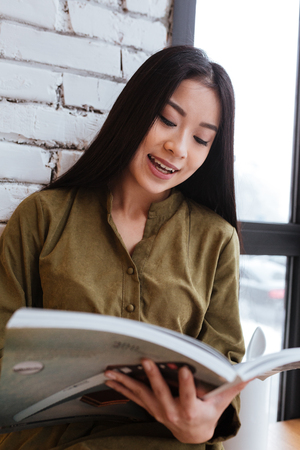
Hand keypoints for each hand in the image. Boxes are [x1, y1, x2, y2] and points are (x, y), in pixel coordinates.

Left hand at [105, 359, 246, 443]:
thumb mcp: (222, 403)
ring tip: (113, 371)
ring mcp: (158, 411)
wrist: (192, 435)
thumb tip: (251, 373)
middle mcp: (172, 412)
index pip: (189, 396)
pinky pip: (134, 396)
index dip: (187, 383)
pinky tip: (111, 378)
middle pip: (161, 393)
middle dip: (153, 376)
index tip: (185, 369)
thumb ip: (233, 386)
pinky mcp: (149, 407)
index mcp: (191, 411)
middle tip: (146, 361)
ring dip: (127, 382)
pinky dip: (122, 386)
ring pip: (141, 394)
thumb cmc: (207, 415)